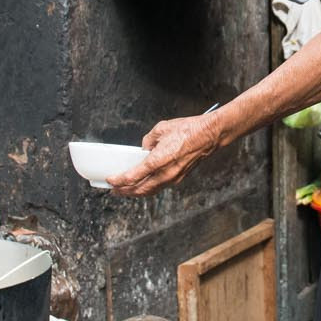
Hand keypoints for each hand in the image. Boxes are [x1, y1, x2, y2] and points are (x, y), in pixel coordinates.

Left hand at [107, 113, 222, 196]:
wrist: (210, 135)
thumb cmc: (189, 130)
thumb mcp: (161, 129)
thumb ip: (148, 141)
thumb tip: (145, 147)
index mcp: (158, 160)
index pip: (133, 176)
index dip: (119, 180)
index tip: (110, 180)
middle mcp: (165, 173)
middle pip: (140, 189)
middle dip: (125, 191)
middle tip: (114, 190)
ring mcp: (173, 177)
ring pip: (150, 190)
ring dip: (137, 192)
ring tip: (126, 190)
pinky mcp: (179, 177)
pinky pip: (159, 187)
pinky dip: (148, 188)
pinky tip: (144, 184)